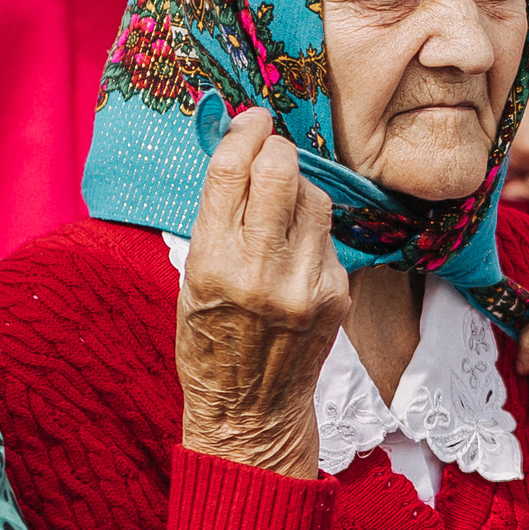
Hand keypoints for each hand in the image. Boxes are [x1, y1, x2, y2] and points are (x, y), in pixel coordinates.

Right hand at [177, 107, 350, 478]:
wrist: (249, 410)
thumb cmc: (209, 339)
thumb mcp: (191, 276)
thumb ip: (218, 216)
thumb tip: (244, 151)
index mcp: (213, 262)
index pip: (233, 169)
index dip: (244, 131)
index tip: (251, 119)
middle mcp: (261, 269)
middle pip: (282, 169)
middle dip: (275, 149)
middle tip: (269, 151)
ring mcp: (305, 282)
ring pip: (314, 196)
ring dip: (298, 188)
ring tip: (280, 207)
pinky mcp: (336, 293)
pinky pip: (329, 235)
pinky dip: (312, 231)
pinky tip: (295, 251)